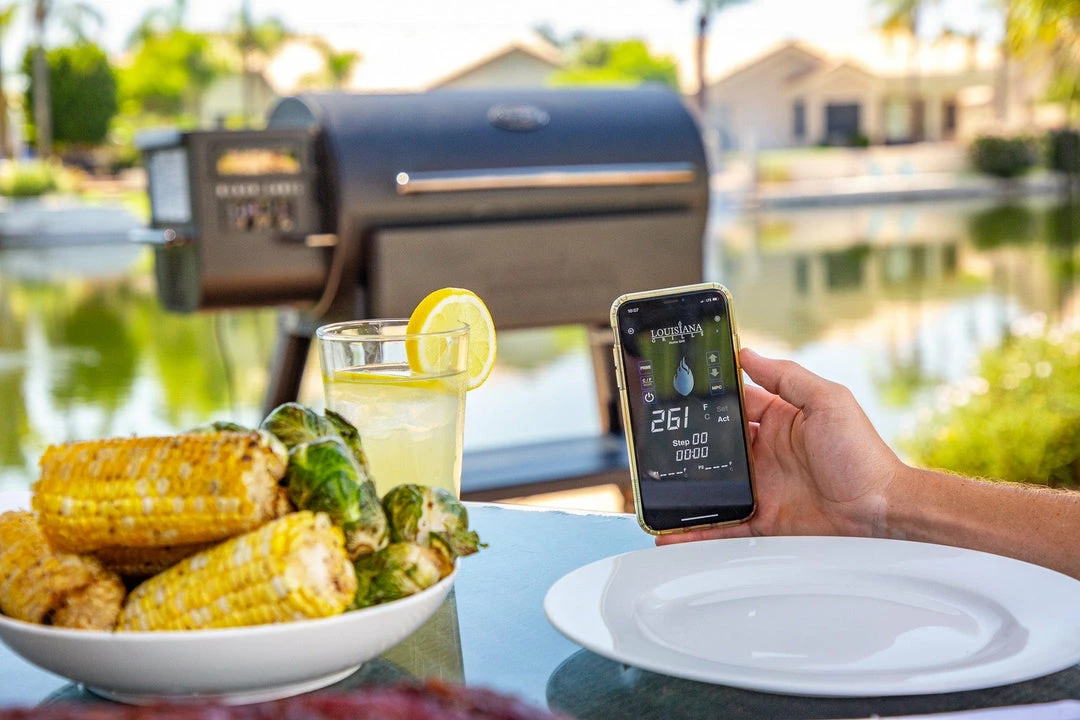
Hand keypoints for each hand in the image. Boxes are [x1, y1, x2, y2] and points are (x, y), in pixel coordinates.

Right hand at [657, 348, 905, 545]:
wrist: (881, 510)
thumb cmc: (862, 453)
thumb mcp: (828, 401)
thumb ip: (787, 377)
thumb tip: (748, 352)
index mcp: (779, 420)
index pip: (735, 404)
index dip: (709, 398)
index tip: (678, 392)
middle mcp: (766, 453)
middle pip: (716, 446)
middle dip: (687, 444)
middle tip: (655, 442)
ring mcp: (762, 487)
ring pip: (713, 486)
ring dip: (686, 488)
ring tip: (653, 488)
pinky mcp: (763, 519)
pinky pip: (724, 524)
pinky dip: (697, 531)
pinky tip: (672, 532)